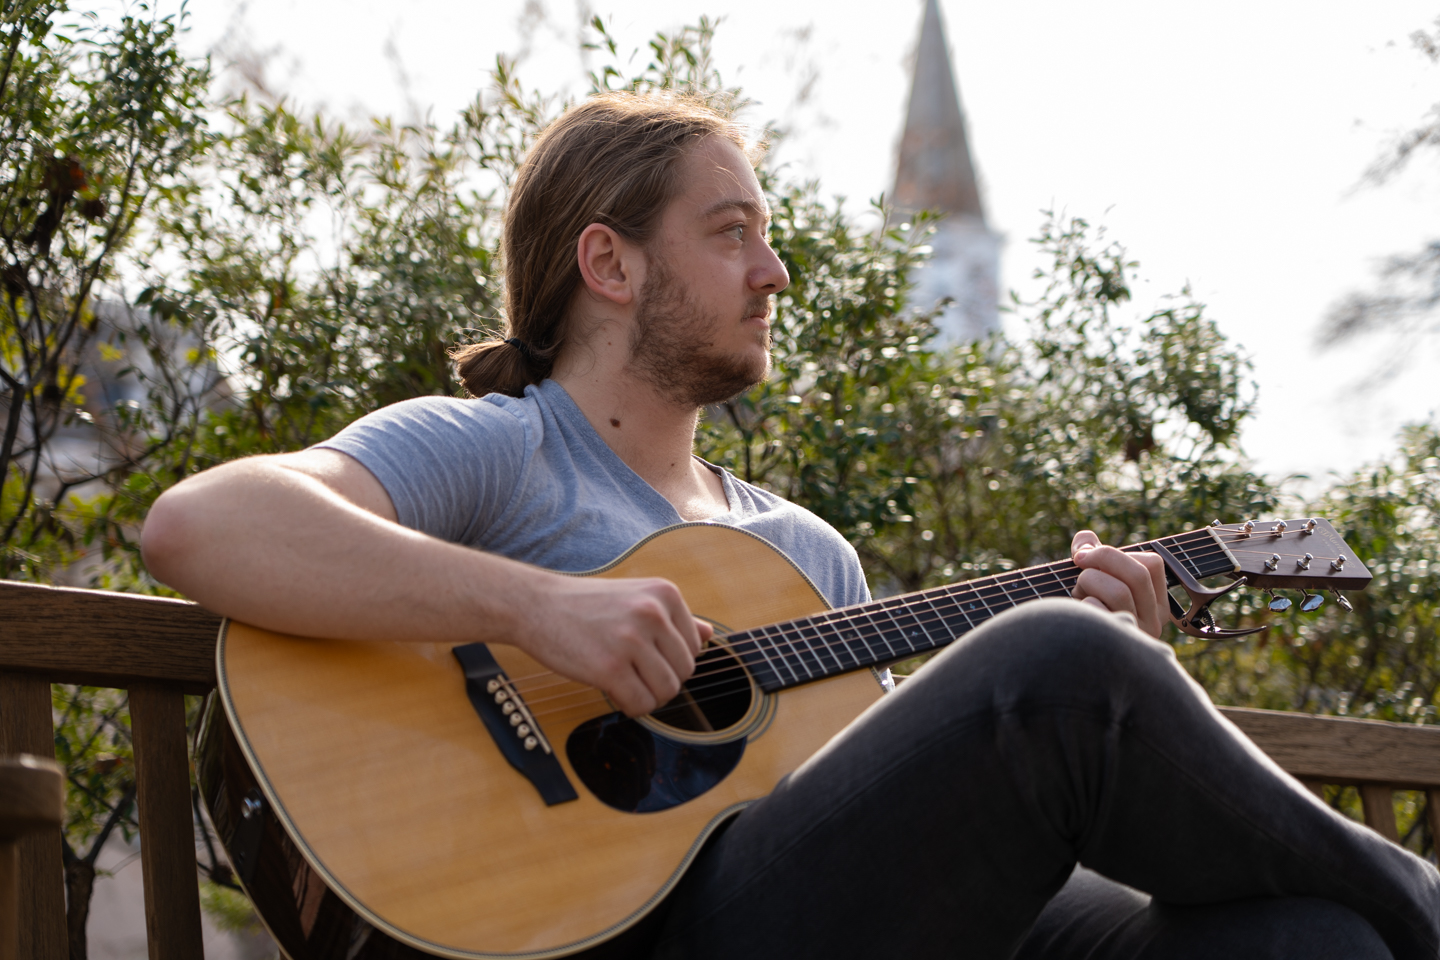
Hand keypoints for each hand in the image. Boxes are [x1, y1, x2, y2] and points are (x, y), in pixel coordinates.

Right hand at [514, 573, 712, 717]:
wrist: (536, 604)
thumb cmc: (587, 604)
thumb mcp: (636, 597)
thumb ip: (674, 617)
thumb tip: (710, 635)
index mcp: (665, 593)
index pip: (696, 646)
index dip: (672, 659)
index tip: (646, 656)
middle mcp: (653, 613)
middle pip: (685, 671)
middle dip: (663, 681)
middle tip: (635, 674)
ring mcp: (631, 640)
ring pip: (667, 691)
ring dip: (649, 696)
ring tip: (626, 683)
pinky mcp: (609, 668)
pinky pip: (641, 704)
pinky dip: (632, 707)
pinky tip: (615, 692)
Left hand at [1070, 530, 1168, 637]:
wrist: (1070, 652)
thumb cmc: (1084, 613)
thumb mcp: (1093, 583)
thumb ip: (1091, 556)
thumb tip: (1084, 538)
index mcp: (1156, 604)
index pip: (1152, 564)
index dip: (1116, 554)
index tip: (1088, 556)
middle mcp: (1153, 622)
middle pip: (1138, 574)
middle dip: (1101, 559)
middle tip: (1078, 563)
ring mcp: (1136, 636)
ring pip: (1119, 592)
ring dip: (1088, 581)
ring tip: (1077, 592)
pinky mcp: (1114, 646)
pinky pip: (1098, 610)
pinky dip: (1082, 603)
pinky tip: (1079, 612)